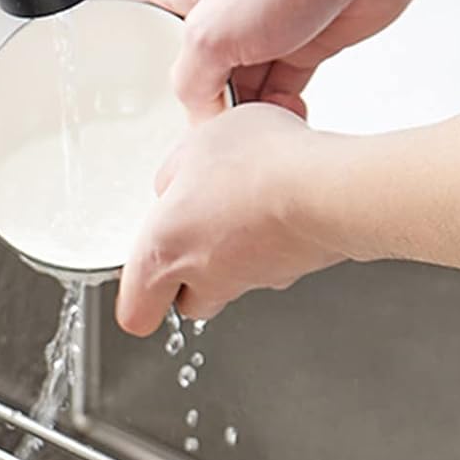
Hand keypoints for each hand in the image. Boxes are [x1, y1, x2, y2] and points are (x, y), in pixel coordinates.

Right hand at [109, 0, 448, 120]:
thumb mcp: (209, 37)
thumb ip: (190, 88)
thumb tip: (201, 122)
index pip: (129, 16)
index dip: (113, 48)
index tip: (103, 84)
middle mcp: (216, 9)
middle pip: (186, 72)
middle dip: (191, 105)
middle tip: (193, 128)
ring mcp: (258, 28)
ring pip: (233, 90)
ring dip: (240, 115)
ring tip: (245, 128)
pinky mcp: (298, 44)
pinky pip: (276, 92)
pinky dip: (277, 112)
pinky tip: (280, 119)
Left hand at [115, 103, 348, 334]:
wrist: (327, 186)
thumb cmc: (259, 167)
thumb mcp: (196, 145)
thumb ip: (174, 172)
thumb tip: (174, 185)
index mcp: (161, 254)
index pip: (132, 313)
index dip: (138, 299)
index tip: (144, 279)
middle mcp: (203, 279)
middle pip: (184, 301)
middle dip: (187, 276)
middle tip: (196, 237)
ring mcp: (250, 280)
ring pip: (229, 281)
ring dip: (232, 252)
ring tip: (244, 204)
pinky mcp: (291, 271)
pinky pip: (273, 262)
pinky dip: (272, 239)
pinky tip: (279, 200)